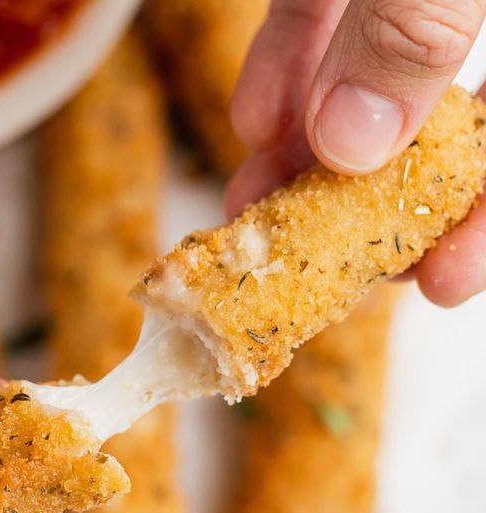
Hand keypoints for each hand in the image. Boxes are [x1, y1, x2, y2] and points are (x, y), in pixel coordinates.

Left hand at [226, 0, 485, 306]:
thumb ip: (412, 26)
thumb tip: (356, 145)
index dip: (478, 217)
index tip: (438, 282)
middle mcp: (453, 5)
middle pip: (431, 127)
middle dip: (368, 200)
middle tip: (319, 261)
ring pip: (358, 84)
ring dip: (302, 154)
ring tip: (252, 204)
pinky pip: (311, 19)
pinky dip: (284, 74)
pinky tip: (254, 121)